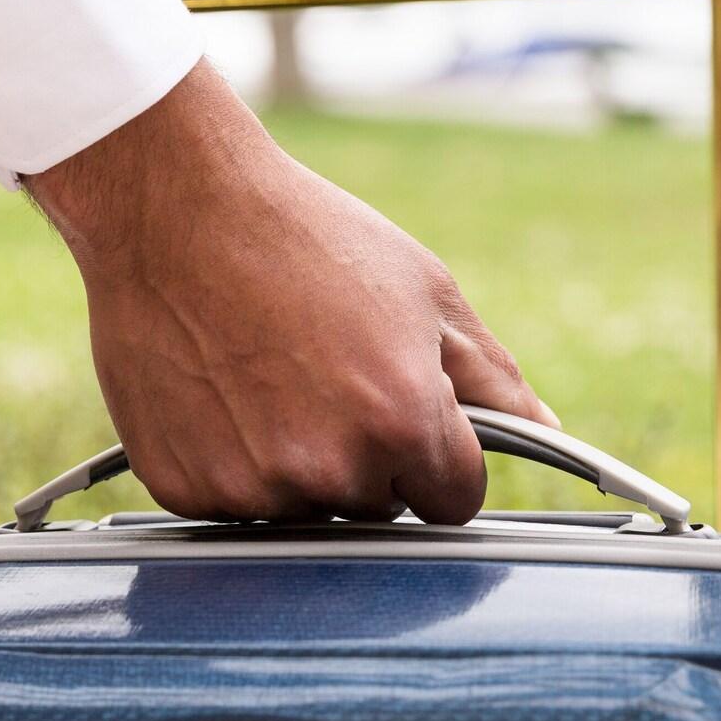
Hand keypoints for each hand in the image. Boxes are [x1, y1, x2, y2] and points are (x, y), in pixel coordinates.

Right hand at [25, 59, 556, 523]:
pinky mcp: (188, 489)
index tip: (410, 420)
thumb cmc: (305, 239)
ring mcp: (253, 486)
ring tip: (269, 379)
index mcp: (404, 423)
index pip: (455, 502)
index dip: (439, 459)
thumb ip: (494, 379)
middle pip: (378, 509)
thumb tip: (546, 430)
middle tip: (326, 378)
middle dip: (368, 459)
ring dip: (299, 466)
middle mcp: (330, 469)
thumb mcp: (426, 294)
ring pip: (306, 511)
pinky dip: (234, 464)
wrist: (174, 210)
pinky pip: (235, 504)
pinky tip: (223, 396)